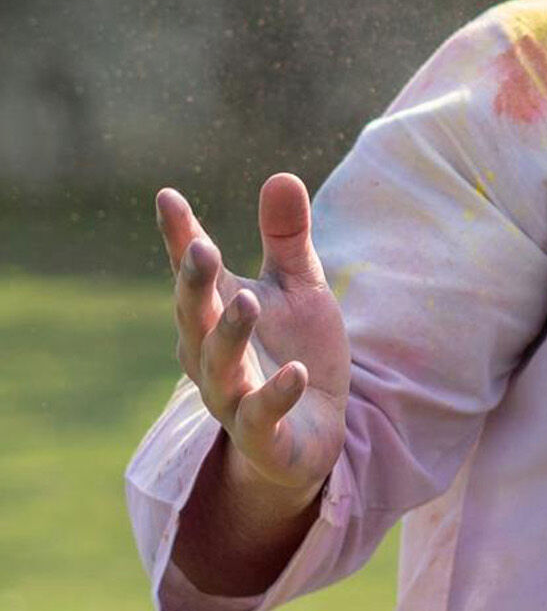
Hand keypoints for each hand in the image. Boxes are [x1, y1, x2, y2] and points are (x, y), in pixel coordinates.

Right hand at [158, 174, 349, 507]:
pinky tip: (294, 373)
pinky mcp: (263, 435)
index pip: (193, 273)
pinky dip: (275, 395)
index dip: (178, 237)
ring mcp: (233, 398)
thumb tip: (282, 174)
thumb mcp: (300, 289)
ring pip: (218, 367)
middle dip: (194, 285)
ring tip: (249, 302)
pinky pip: (261, 417)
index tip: (168, 197)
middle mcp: (211, 355)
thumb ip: (287, 239)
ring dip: (229, 334)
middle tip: (203, 246)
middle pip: (193, 318)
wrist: (314, 432)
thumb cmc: (296, 350)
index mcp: (216, 314)